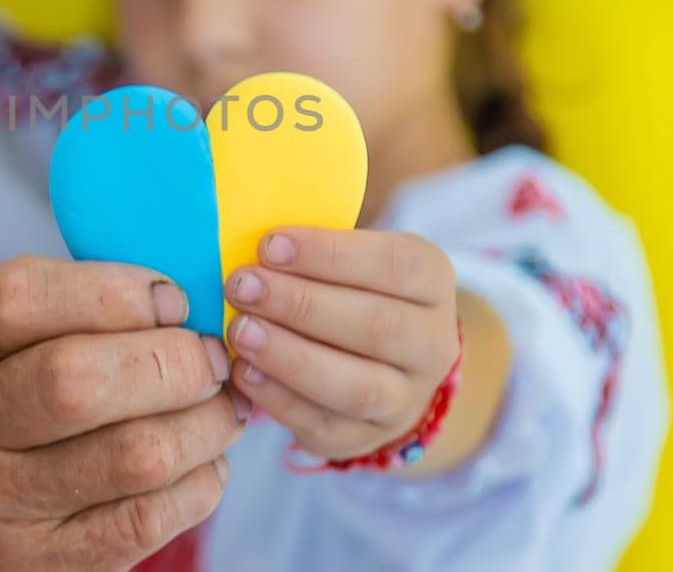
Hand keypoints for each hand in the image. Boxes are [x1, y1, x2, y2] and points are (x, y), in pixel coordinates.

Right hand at [0, 256, 250, 570]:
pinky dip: (201, 478)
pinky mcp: (47, 564)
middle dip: (173, 358)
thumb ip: (67, 307)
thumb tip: (184, 302)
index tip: (170, 299)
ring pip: (136, 453)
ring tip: (220, 402)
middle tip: (209, 355)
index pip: (16, 298)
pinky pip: (152, 516)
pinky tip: (201, 458)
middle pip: (76, 380)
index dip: (112, 289)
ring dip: (205, 419)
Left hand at [224, 228, 458, 462]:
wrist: (380, 364)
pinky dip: (279, 399)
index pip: (394, 265)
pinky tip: (243, 371)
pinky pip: (325, 425)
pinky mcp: (367, 438)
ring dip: (290, 356)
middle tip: (241, 286)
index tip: (269, 245)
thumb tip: (248, 235)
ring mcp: (406, 399)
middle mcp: (433, 344)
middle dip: (300, 305)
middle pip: (376, 327)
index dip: (329, 255)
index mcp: (432, 282)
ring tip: (240, 331)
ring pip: (356, 386)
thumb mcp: (350, 258)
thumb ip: (312, 249)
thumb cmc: (348, 290)